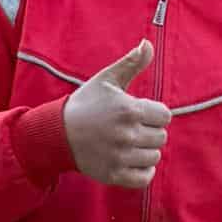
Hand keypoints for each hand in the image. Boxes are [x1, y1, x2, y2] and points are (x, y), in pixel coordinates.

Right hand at [63, 40, 170, 188]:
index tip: (138, 113)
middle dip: (149, 131)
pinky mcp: (114, 175)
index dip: (153, 113)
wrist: (56, 133)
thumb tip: (149, 44)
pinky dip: (142, 171)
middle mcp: (127, 135)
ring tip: (128, 143)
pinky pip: (144, 177)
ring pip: (154, 157)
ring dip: (145, 151)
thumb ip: (131, 63)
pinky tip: (131, 160)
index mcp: (129, 110)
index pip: (165, 116)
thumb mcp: (107, 80)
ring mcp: (120, 157)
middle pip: (161, 137)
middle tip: (130, 129)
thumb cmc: (86, 104)